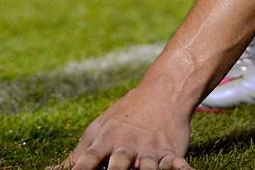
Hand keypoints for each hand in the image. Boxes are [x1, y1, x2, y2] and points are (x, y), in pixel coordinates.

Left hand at [53, 85, 194, 169]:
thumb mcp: (98, 130)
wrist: (161, 93)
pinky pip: (177, 164)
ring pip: (147, 168)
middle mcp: (126, 147)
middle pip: (118, 166)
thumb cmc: (123, 117)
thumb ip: (77, 155)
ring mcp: (149, 150)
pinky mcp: (170, 152)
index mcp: (105, 142)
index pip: (87, 161)